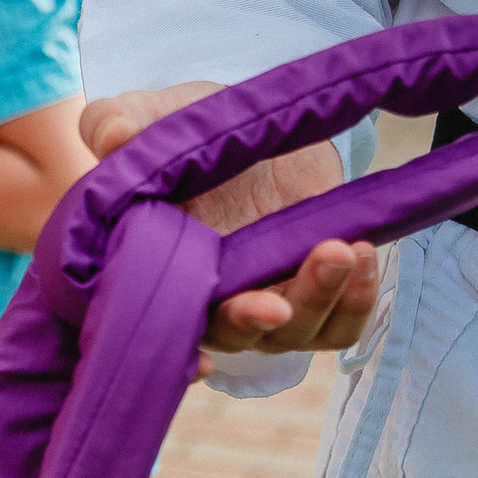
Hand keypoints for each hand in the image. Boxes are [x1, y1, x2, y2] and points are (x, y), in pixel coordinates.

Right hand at [81, 83, 380, 355]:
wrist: (253, 123)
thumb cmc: (187, 128)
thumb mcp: (150, 115)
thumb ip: (116, 121)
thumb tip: (113, 139)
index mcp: (159, 272)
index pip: (163, 325)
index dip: (180, 351)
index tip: (202, 361)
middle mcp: (212, 299)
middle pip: (235, 337)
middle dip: (256, 322)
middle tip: (277, 303)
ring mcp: (266, 295)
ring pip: (295, 335)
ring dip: (318, 303)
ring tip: (343, 250)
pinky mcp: (313, 284)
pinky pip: (339, 321)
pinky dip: (356, 301)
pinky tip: (364, 255)